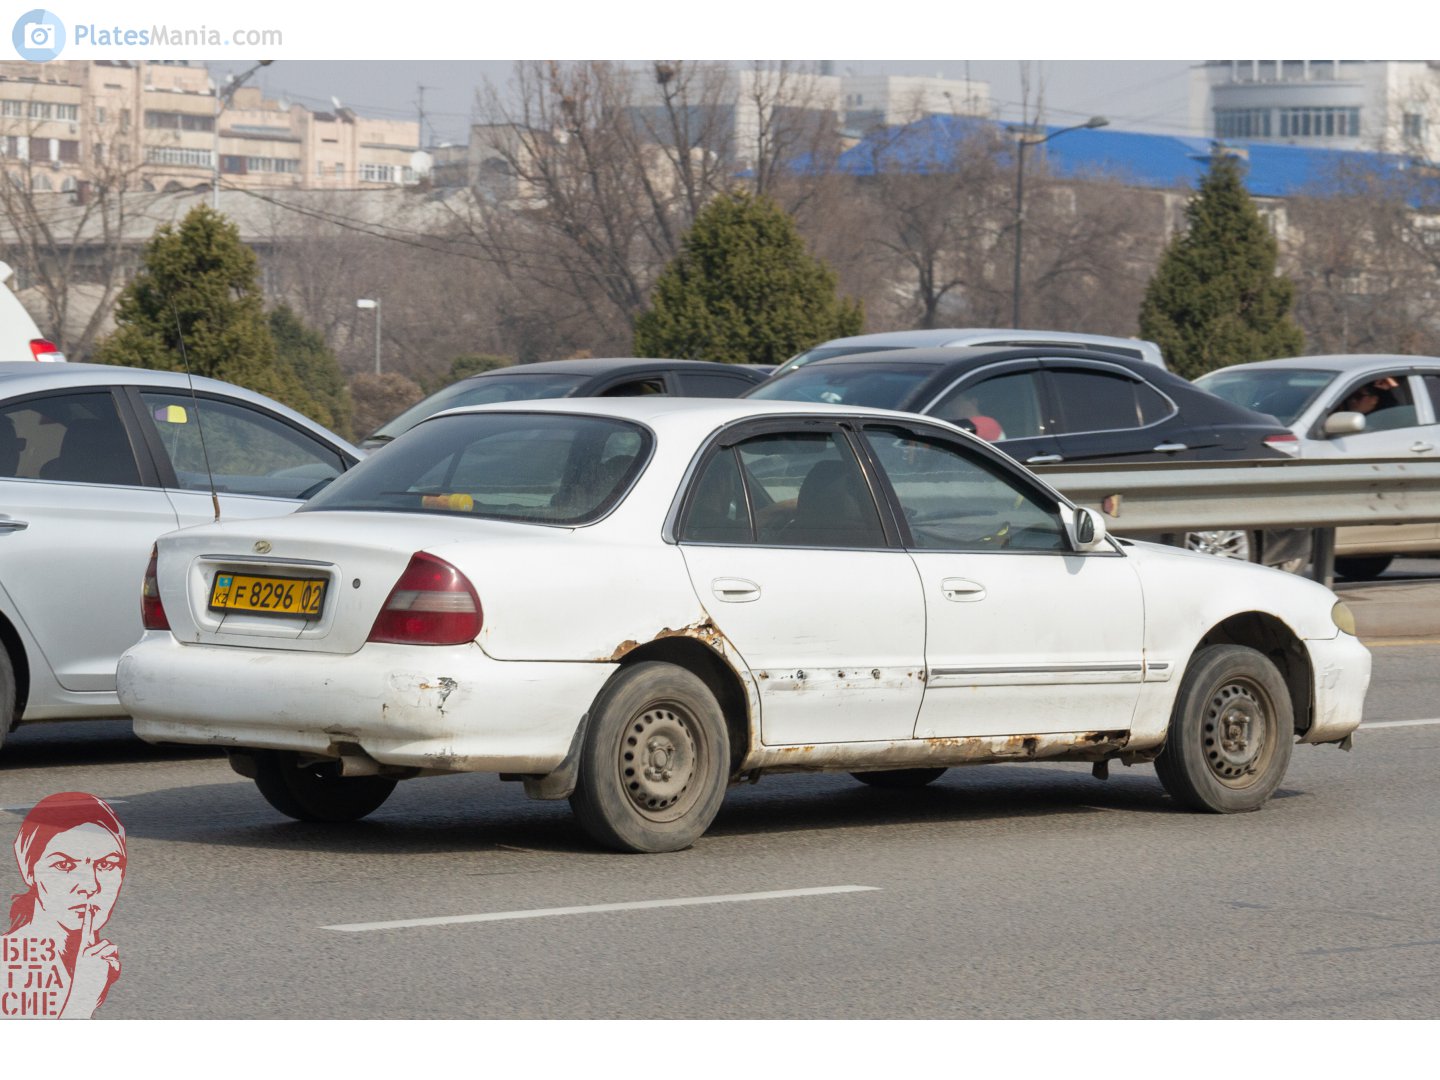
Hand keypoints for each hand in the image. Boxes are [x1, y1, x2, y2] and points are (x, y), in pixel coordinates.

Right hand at [60, 903, 119, 1019]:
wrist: (82, 1000)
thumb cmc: (88, 985)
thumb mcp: (94, 968)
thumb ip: (102, 955)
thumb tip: (113, 946)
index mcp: (84, 952)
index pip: (86, 931)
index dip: (88, 917)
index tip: (90, 904)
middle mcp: (87, 952)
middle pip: (109, 944)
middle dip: (109, 956)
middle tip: (98, 970)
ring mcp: (94, 956)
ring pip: (114, 950)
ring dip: (112, 963)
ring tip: (100, 974)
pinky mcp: (102, 961)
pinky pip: (116, 963)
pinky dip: (115, 971)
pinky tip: (104, 978)